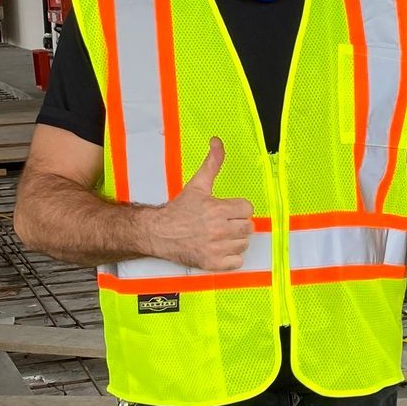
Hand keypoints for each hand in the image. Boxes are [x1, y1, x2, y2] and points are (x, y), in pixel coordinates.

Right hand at [149, 138, 254, 270]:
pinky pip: (237, 262)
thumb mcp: (197, 184)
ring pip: (243, 244)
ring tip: (219, 236)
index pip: (247, 209)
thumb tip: (217, 141)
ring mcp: (216, 248)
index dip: (238, 209)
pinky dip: (230, 258)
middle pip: (248, 227)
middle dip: (237, 224)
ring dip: (234, 241)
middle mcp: (218, 230)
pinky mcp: (212, 264)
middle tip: (221, 223)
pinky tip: (218, 249)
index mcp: (217, 209)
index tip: (226, 211)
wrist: (158, 233)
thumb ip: (212, 163)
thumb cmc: (178, 211)